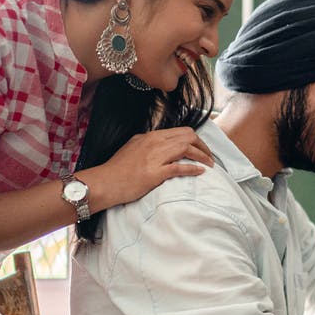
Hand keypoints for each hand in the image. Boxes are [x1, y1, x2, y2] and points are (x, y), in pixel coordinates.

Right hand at [84, 127, 214, 207]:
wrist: (103, 182)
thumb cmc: (117, 169)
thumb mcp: (133, 148)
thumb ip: (148, 144)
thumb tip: (162, 145)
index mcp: (150, 136)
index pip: (181, 131)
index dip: (196, 140)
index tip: (202, 149)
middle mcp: (154, 143)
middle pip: (188, 137)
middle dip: (203, 146)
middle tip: (210, 157)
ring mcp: (154, 157)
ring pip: (186, 149)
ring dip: (203, 156)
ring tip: (211, 165)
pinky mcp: (154, 173)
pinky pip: (179, 168)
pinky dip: (193, 169)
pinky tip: (200, 172)